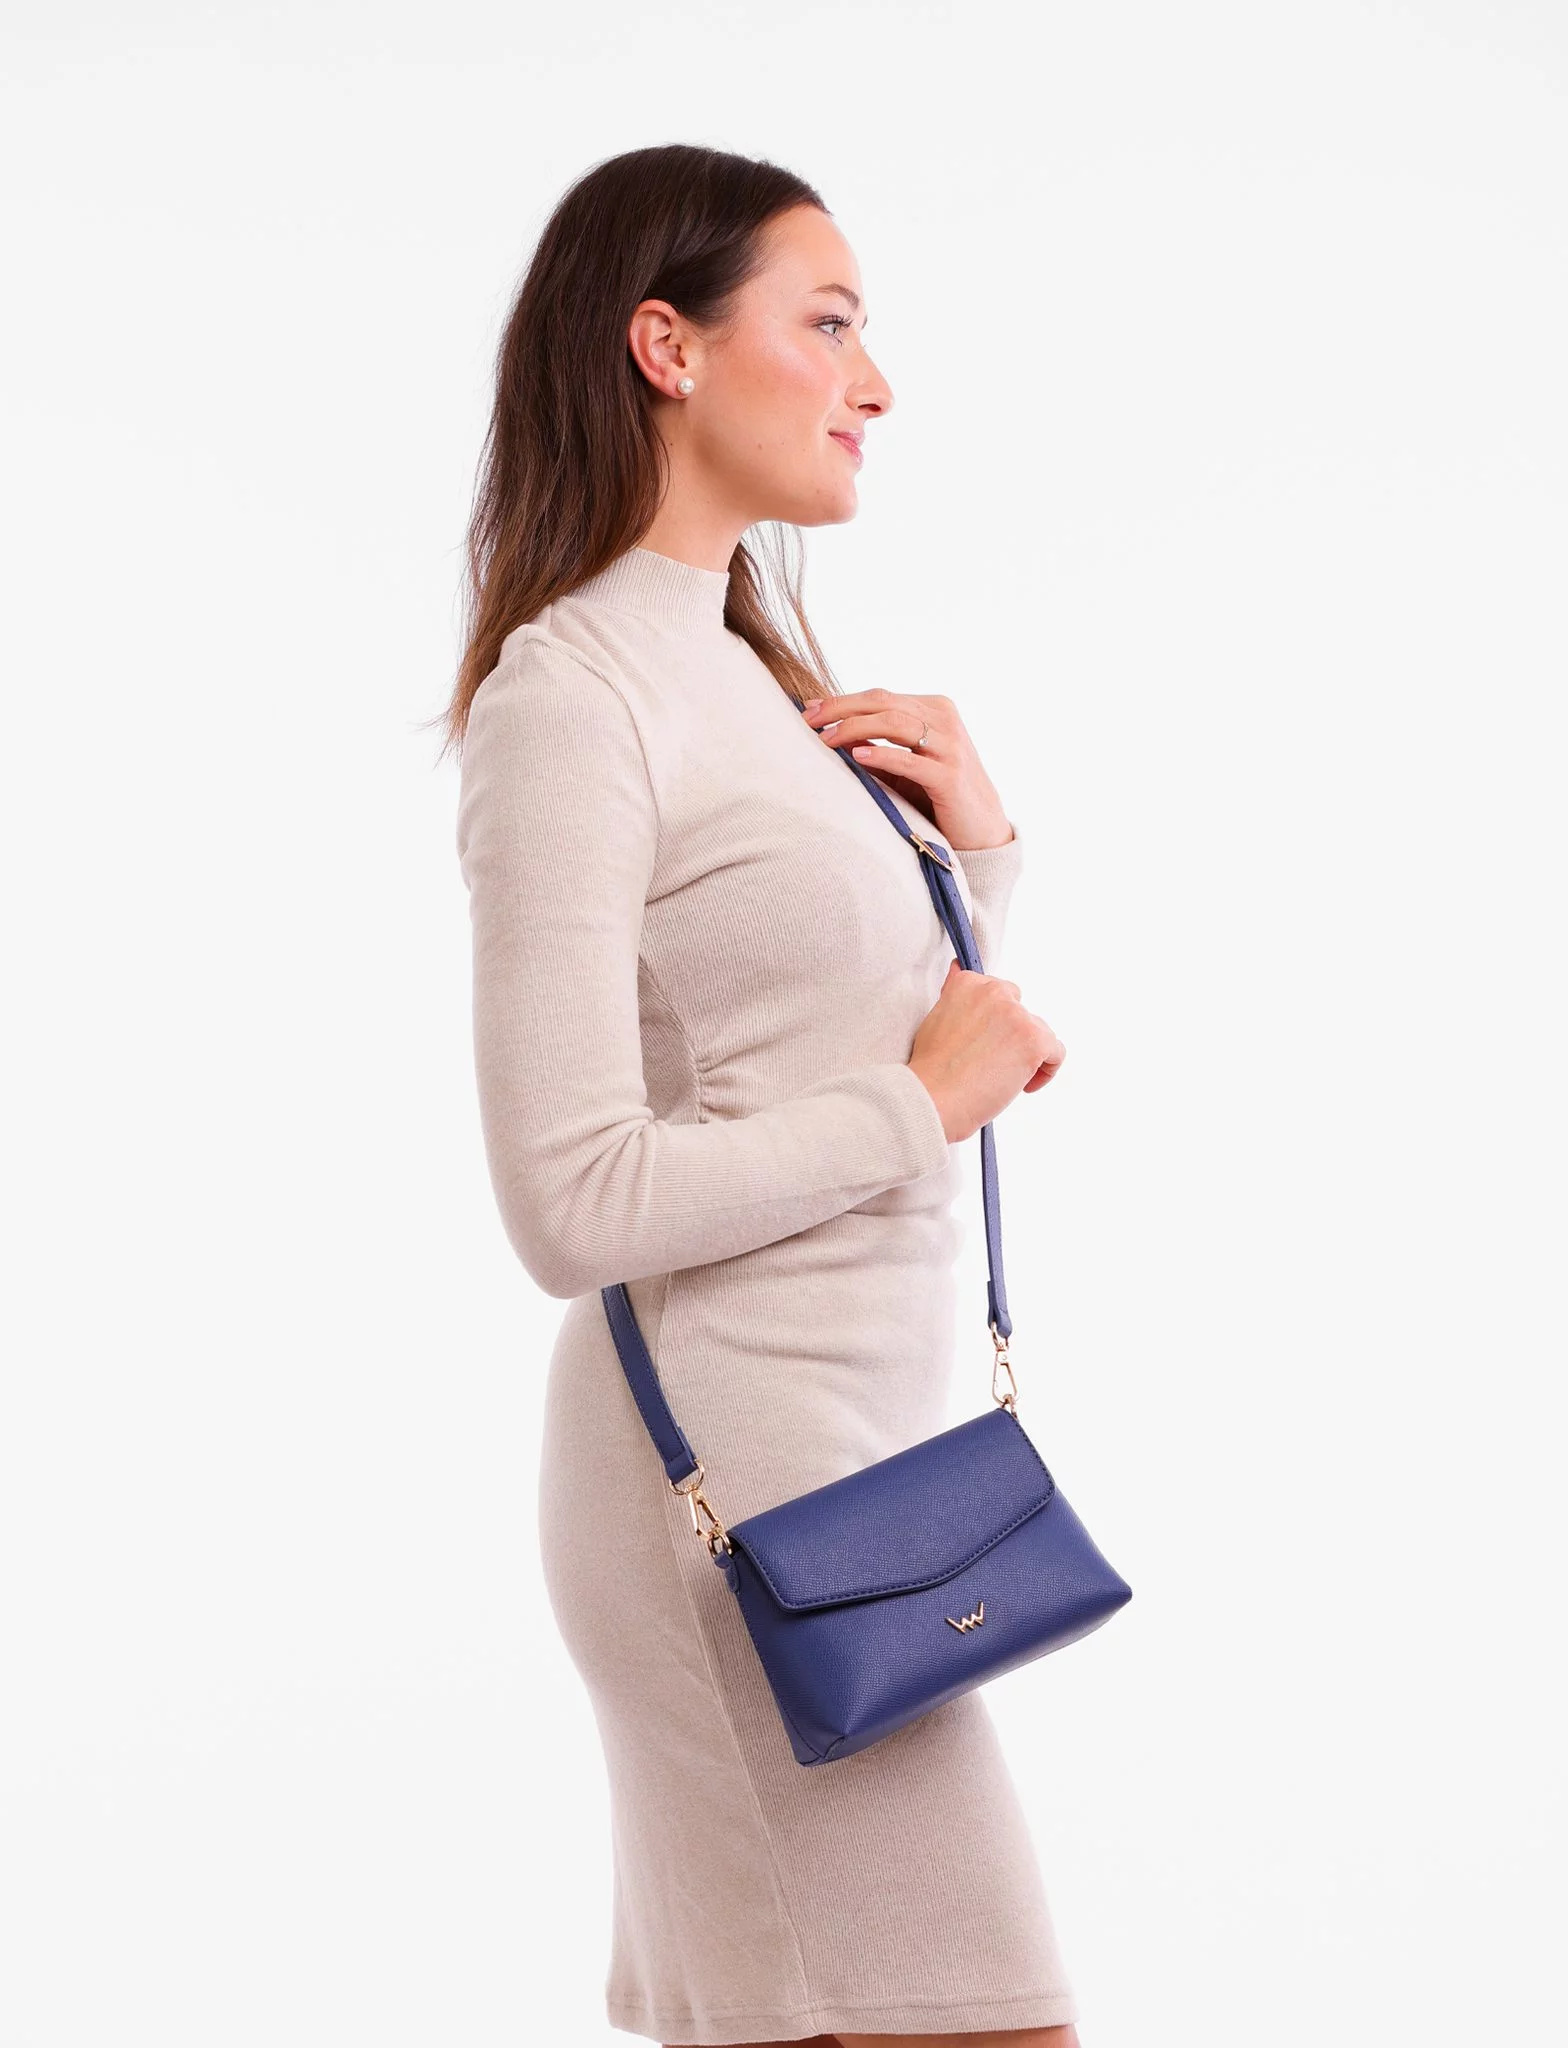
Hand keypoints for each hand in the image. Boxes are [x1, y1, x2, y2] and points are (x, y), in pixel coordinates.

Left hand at [800, 687, 1012, 852]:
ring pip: (894, 723)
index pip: (880, 697)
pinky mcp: (950, 776)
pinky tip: (856, 755)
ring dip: (853, 728)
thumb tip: (828, 734)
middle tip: (807, 721)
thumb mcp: (905, 764)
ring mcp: (950, 746)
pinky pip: (909, 759)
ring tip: (825, 740)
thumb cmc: (938, 795)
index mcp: (934, 709)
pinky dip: (881, 754)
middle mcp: (944, 719)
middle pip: (883, 703)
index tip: (808, 710)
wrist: (982, 829)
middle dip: (840, 709)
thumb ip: (874, 745)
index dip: (841, 701)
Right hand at [909, 961, 1066, 1142]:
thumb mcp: (935, 1018)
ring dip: (1026, 1053)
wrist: (933, 1099)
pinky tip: (1022, 1084)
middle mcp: (994, 992)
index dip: (993, 1022)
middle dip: (1012, 1034)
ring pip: (1038, 1032)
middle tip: (992, 1061)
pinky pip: (1055, 1052)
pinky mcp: (1034, 1040)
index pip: (997, 993)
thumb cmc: (930, 1070)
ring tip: (1001, 1077)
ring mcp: (1017, 1015)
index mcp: (968, 983)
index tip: (984, 1041)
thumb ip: (955, 996)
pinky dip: (1045, 1071)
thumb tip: (957, 968)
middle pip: (1020, 1010)